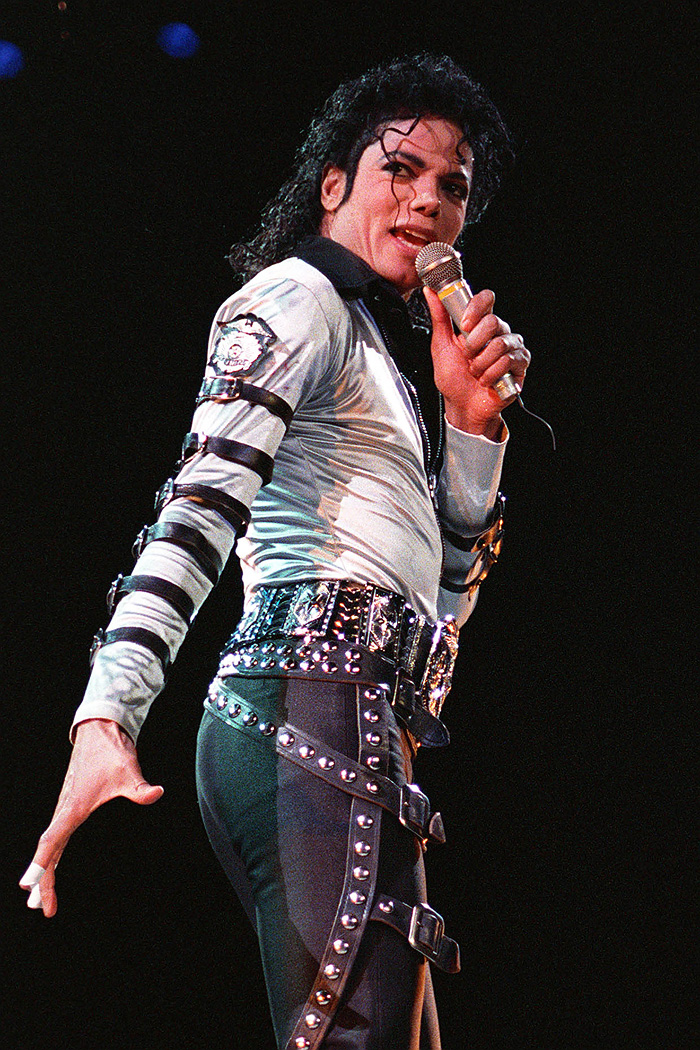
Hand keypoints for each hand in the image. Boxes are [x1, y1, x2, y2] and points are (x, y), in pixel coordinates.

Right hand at [19, 718, 163, 916]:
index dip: (39, 863)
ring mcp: (65, 808)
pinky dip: (50, 856)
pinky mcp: (69, 806)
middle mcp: (64, 809)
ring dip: (44, 870)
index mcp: (73, 806)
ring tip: (38, 901)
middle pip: (47, 850)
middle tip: (41, 907)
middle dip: (42, 879)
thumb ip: (140, 788)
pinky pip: (55, 837)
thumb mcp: (128, 770)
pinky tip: (51, 867)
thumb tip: (157, 793)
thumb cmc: (111, 752)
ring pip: (49, 845)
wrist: (99, 731)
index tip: (27, 885)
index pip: (52, 840)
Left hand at [424, 286, 529, 437]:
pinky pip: (509, 360)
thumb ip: (439, 318)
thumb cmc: (453, 378)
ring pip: (501, 344)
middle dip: (475, 344)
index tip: (464, 325)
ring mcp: (511, 347)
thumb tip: (431, 292)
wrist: (462, 406)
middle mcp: (498, 332)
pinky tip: (486, 380)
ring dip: (481, 363)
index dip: (476, 308)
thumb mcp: (441, 346)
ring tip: (476, 372)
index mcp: (479, 324)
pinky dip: (492, 374)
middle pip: (494, 322)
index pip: (486, 299)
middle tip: (468, 357)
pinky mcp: (520, 363)